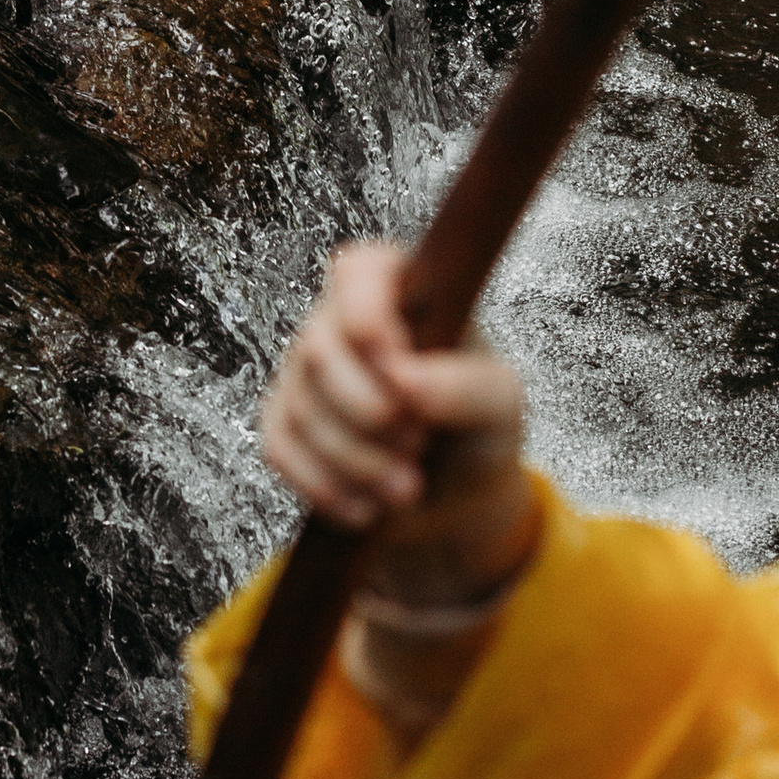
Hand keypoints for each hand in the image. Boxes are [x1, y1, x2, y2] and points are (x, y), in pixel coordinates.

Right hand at [260, 241, 533, 606]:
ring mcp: (303, 369)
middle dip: (371, 413)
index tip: (397, 368)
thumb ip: (464, 385)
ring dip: (358, 462)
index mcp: (398, 289)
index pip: (359, 271)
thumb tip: (403, 381)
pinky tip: (367, 507)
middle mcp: (340, 319)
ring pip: (301, 408)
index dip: (367, 319)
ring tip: (407, 488)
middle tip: (418, 445)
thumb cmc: (478, 424)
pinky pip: (279, 448)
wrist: (455, 492)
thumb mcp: (498, 403)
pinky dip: (325, 486)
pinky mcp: (283, 420)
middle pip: (319, 349)